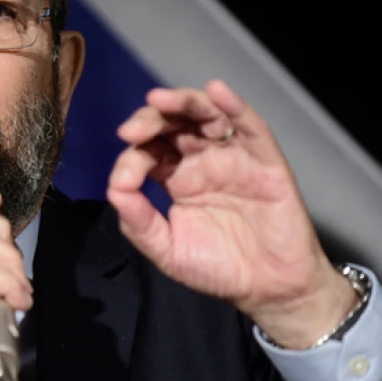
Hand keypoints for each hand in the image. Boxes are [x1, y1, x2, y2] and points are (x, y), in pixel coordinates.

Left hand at [107, 80, 356, 348]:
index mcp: (176, 177)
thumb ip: (138, 221)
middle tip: (131, 130)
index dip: (133, 155)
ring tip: (159, 99)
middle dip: (150, 119)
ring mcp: (234, 157)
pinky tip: (218, 91)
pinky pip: (251, 127)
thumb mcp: (166, 250)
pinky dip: (235, 106)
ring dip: (183, 102)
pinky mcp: (265, 162)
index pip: (149, 150)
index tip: (123, 179)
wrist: (268, 289)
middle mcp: (202, 160)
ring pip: (208, 115)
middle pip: (174, 123)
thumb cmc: (218, 267)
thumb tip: (113, 189)